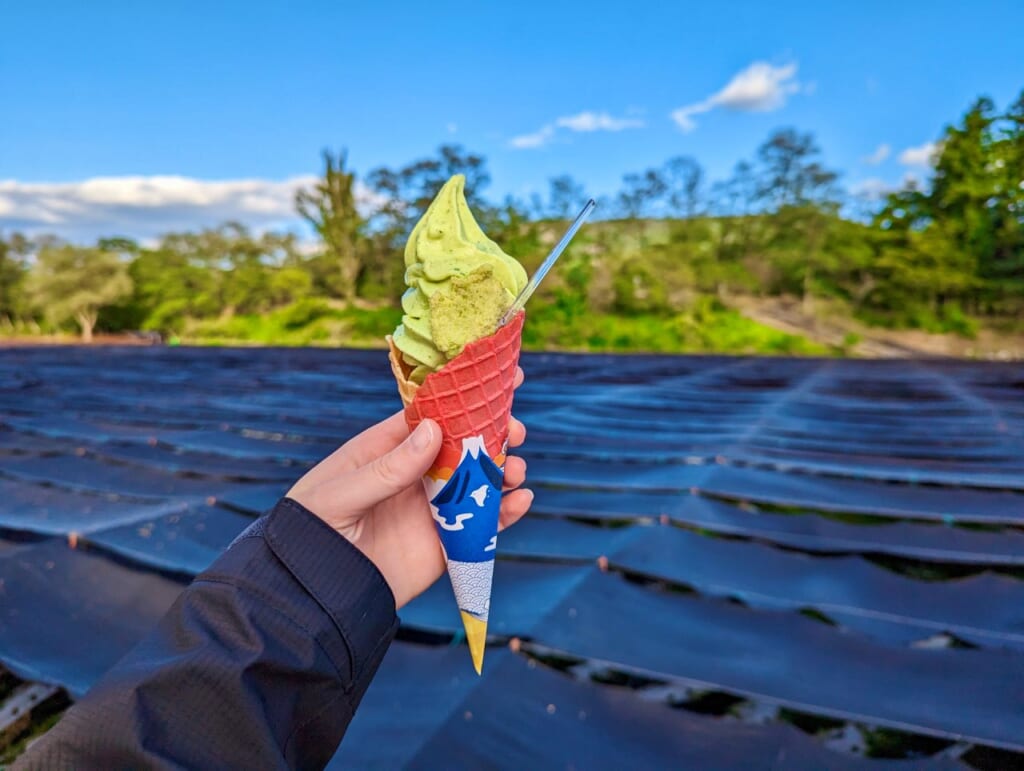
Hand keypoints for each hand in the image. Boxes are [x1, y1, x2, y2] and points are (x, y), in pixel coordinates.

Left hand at [286, 367, 530, 608]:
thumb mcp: (339, 495)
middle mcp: (414, 474)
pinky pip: (483, 524)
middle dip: (493, 432)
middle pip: (463, 444)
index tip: (496, 378)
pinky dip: (506, 511)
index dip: (461, 395)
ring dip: (503, 470)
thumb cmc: (311, 532)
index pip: (429, 413)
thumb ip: (386, 468)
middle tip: (516, 430)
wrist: (314, 597)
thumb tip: (433, 430)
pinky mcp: (445, 543)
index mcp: (385, 450)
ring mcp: (432, 507)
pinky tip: (521, 500)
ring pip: (478, 480)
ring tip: (514, 471)